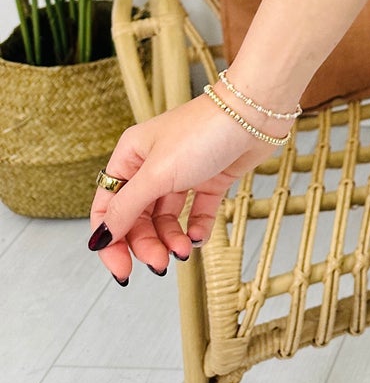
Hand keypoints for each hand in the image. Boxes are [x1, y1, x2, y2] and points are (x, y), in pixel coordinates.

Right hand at [86, 92, 286, 281]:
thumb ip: (127, 208)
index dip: (110, 241)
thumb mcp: (157, 173)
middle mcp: (153, 165)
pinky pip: (196, 212)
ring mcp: (183, 172)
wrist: (256, 113)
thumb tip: (100, 238)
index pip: (108, 207)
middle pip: (137, 217)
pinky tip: (198, 238)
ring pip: (166, 218)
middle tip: (159, 263)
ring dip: (171, 239)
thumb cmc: (204, 130)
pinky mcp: (211, 179)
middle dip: (146, 243)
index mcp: (131, 157)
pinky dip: (196, 228)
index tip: (122, 269)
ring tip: (184, 251)